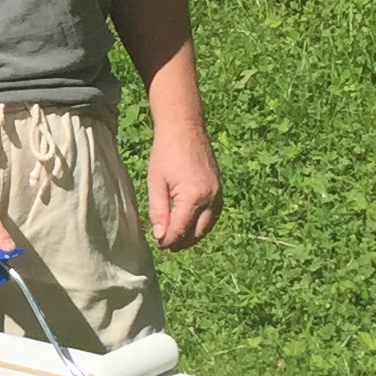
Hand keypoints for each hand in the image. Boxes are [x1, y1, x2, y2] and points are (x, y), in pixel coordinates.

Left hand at [143, 131, 222, 249]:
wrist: (185, 129)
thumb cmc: (166, 153)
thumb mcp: (156, 182)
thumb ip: (158, 211)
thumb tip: (159, 236)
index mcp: (193, 196)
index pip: (181, 229)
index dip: (168, 240)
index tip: (158, 245)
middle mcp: (210, 198)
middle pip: (197, 232)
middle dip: (182, 242)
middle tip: (166, 246)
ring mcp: (218, 194)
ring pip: (208, 226)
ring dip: (193, 235)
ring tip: (176, 240)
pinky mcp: (220, 189)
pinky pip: (213, 215)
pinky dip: (202, 224)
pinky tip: (190, 225)